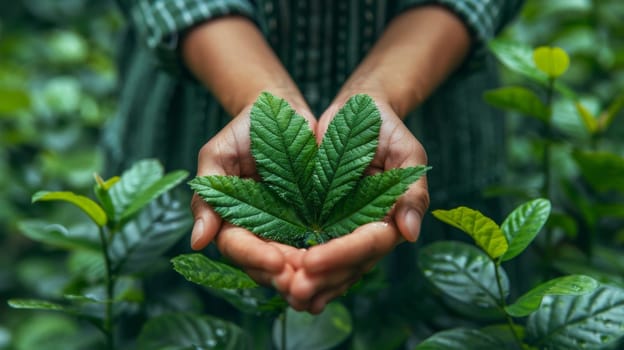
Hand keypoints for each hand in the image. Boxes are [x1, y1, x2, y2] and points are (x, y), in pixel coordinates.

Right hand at [190, 103, 315, 294]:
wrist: (284, 112)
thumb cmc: (245, 129)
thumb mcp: (218, 155)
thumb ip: (207, 195)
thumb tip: (197, 241)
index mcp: (231, 220)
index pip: (238, 248)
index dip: (255, 258)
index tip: (275, 263)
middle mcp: (259, 232)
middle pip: (267, 266)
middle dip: (285, 276)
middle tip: (304, 282)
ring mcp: (288, 230)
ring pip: (294, 265)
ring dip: (309, 277)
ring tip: (324, 279)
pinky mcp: (316, 225)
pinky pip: (321, 250)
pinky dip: (330, 262)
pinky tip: (343, 268)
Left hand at [285, 98, 429, 313]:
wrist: (354, 114)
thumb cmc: (383, 127)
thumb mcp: (406, 151)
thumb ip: (412, 190)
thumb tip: (409, 233)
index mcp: (390, 218)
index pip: (368, 245)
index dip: (341, 255)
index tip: (312, 261)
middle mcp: (367, 232)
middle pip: (347, 267)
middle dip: (322, 280)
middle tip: (294, 290)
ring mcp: (343, 233)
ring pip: (330, 271)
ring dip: (308, 284)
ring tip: (284, 293)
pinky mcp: (321, 229)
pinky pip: (312, 258)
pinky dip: (297, 272)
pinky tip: (280, 285)